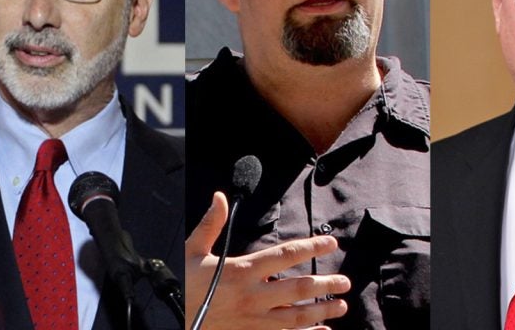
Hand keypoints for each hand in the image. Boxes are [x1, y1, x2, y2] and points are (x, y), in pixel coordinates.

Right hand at [185, 192, 349, 329]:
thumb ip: (210, 224)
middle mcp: (253, 296)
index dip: (311, 246)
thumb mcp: (192, 252)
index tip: (330, 241)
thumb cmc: (184, 286)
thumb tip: (219, 197)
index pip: (285, 255)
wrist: (169, 322)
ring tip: (342, 304)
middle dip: (326, 284)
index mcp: (242, 270)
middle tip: (345, 280)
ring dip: (323, 310)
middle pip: (299, 288)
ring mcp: (254, 320)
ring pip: (297, 317)